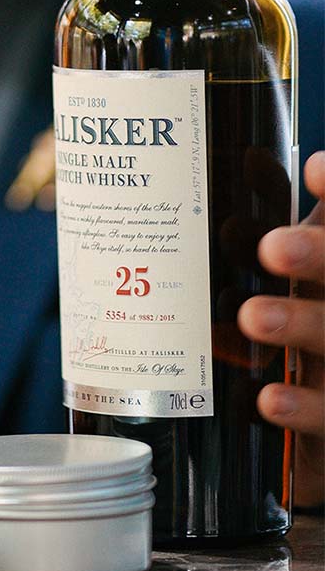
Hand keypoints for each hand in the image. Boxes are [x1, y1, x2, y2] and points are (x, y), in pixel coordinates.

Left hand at [238, 150, 324, 507]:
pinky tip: (267, 398)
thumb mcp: (317, 273)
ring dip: (302, 326)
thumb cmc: (322, 327)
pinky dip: (304, 409)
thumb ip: (310, 229)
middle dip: (320, 259)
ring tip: (253, 315)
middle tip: (271, 247)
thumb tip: (277, 162)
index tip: (314, 167)